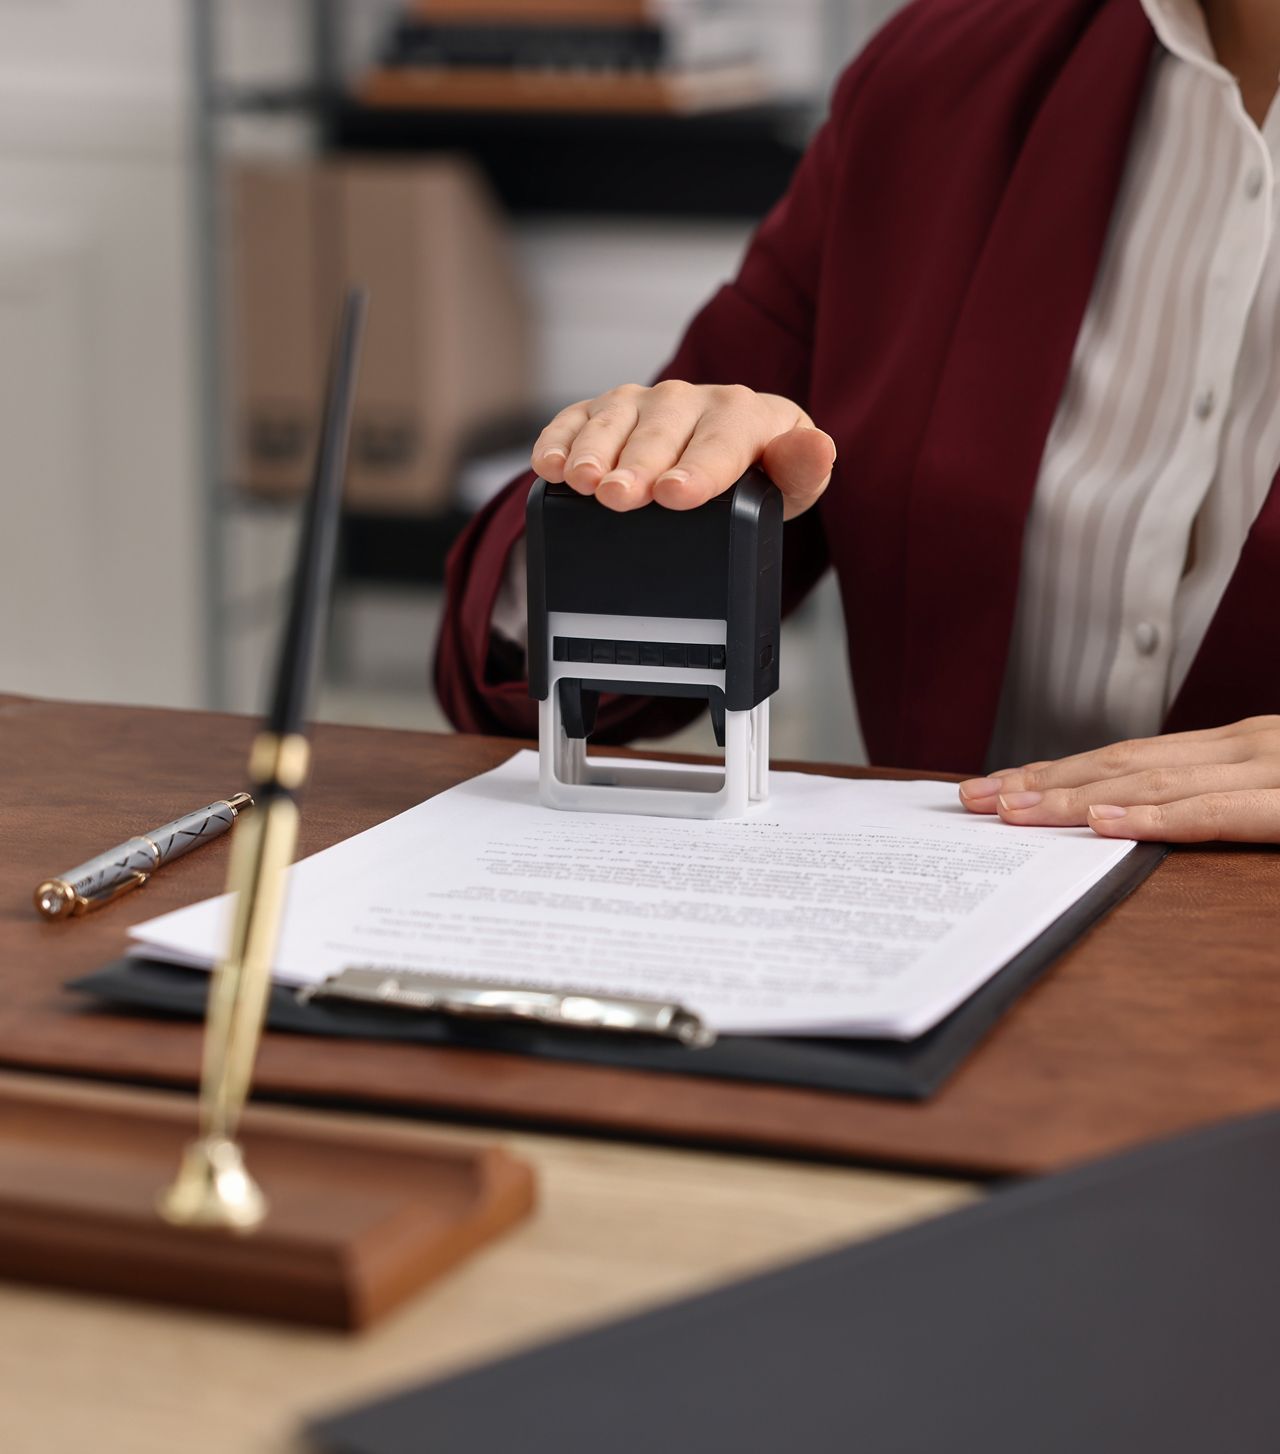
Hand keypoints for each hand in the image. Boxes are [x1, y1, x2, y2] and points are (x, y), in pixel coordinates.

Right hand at [530, 381, 835, 521]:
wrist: (723, 461)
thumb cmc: (757, 478)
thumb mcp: (790, 487)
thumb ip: (803, 470)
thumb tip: (818, 447)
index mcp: (745, 414)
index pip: (721, 441)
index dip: (698, 468)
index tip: (675, 493)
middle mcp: (690, 401)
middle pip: (661, 432)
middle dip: (638, 464)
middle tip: (620, 496)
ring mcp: (643, 404)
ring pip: (614, 420)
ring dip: (593, 450)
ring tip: (581, 481)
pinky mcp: (603, 412)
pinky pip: (576, 420)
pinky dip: (559, 440)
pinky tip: (549, 466)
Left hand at [957, 717, 1279, 842]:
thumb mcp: (1279, 791)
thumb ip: (1225, 797)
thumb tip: (1143, 816)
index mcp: (1239, 746)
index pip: (1130, 757)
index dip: (1059, 771)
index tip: (1000, 785)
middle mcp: (1245, 748)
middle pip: (1124, 765)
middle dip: (1043, 782)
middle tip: (977, 799)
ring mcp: (1270, 771)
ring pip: (1154, 783)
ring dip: (1075, 798)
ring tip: (1013, 810)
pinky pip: (1215, 813)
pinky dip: (1154, 819)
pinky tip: (1102, 825)